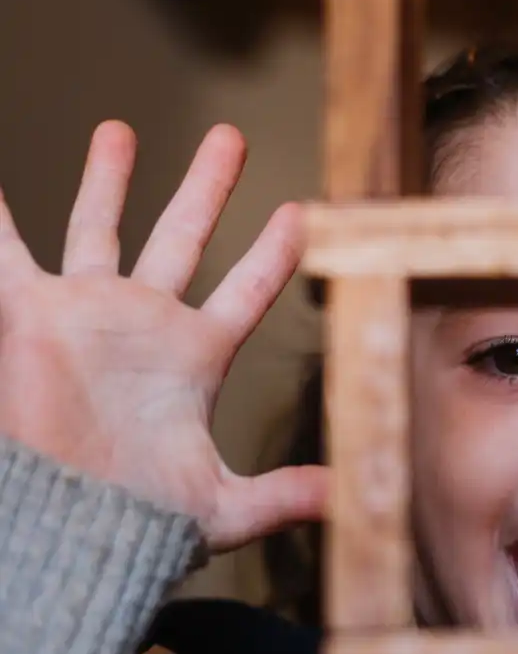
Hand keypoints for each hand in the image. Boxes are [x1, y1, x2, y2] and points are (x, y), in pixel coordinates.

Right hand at [0, 120, 324, 552]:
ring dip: (108, 179)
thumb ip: (284, 495)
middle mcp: (145, 325)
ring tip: (118, 128)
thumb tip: (347, 496)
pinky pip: (7, 255)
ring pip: (99, 228)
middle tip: (228, 135)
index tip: (301, 212)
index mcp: (196, 357)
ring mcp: (87, 315)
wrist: (64, 524)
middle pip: (183, 236)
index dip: (274, 252)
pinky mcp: (31, 317)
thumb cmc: (139, 520)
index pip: (247, 288)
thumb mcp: (222, 506)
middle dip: (205, 187)